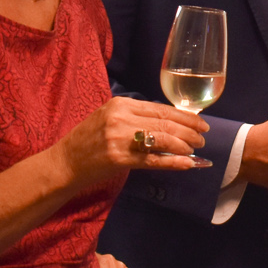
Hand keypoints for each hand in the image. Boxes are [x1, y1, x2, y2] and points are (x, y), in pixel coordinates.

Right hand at [60, 97, 208, 186]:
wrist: (64, 162)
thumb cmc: (88, 140)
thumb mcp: (110, 117)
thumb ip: (136, 116)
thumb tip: (170, 122)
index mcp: (121, 103)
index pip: (161, 108)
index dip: (185, 117)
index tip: (200, 122)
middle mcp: (121, 117)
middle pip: (166, 123)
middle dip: (189, 131)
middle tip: (203, 138)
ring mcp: (120, 138)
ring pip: (163, 139)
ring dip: (184, 146)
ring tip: (196, 150)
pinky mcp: (120, 158)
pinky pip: (154, 160)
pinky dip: (173, 162)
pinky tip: (187, 164)